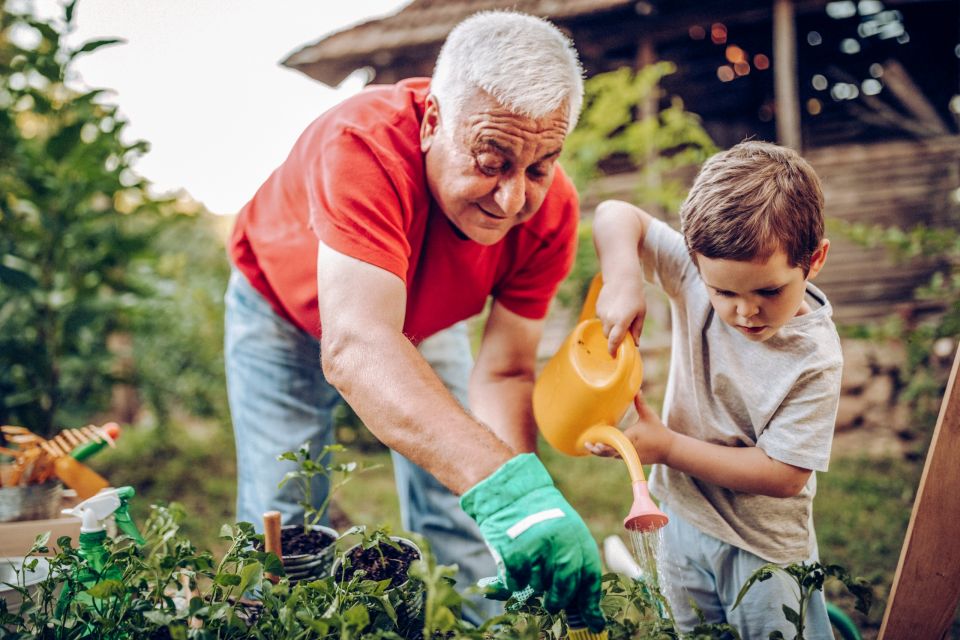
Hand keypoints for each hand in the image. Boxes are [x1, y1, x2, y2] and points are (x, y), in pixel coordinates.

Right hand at [461, 453, 604, 630]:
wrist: (509, 493)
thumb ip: (574, 562)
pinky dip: (514, 582)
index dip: (591, 602)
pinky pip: (517, 583)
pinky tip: (513, 566)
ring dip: (534, 585)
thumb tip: (588, 609)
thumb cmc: (538, 516)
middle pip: (566, 586)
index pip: (589, 576)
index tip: (594, 621)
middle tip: (553, 603)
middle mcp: (560, 542)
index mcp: (577, 536)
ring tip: (529, 567)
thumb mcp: (564, 531)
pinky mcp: (514, 553)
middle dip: (559, 599)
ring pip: (539, 586)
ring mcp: (537, 548)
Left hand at [584, 392, 672, 464]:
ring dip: (601, 452)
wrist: (669, 449)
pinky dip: (609, 453)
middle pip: (609, 452)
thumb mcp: (649, 415)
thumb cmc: (659, 431)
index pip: (614, 443)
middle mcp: (628, 449)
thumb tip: (637, 389)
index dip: (604, 445)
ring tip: (590, 447)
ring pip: (611, 456)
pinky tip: (600, 449)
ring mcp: (630, 456)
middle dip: (597, 450)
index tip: (594, 443)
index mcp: (631, 438)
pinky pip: (617, 456)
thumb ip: (640, 403)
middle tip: (587, 445)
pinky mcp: (631, 459)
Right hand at [595, 275, 645, 356]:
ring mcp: (602, 313)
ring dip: (611, 327)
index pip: (614, 342)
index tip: (614, 357)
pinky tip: (615, 308)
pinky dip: (608, 318)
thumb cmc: (635, 295)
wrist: (622, 277)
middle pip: (608, 336)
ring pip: (605, 327)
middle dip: (614, 337)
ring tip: (620, 315)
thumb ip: (637, 330)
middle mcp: (609, 319)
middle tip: (623, 331)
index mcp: (621, 322)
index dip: (613, 351)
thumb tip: (636, 344)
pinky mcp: (598, 308)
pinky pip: (602, 319)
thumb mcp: (641, 313)